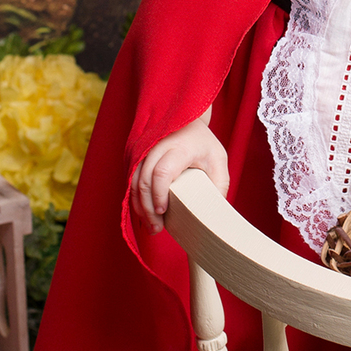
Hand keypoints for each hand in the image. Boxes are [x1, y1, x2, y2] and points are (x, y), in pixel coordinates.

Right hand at [132, 114, 228, 232]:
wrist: (188, 121)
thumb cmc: (204, 144)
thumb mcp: (219, 161)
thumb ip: (219, 185)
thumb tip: (214, 213)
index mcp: (180, 147)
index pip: (162, 172)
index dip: (159, 194)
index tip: (163, 212)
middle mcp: (157, 146)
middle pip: (143, 180)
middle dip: (147, 208)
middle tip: (157, 228)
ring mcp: (144, 150)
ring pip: (133, 181)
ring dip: (139, 206)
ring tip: (152, 226)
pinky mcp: (138, 156)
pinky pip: (131, 179)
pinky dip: (136, 199)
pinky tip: (145, 214)